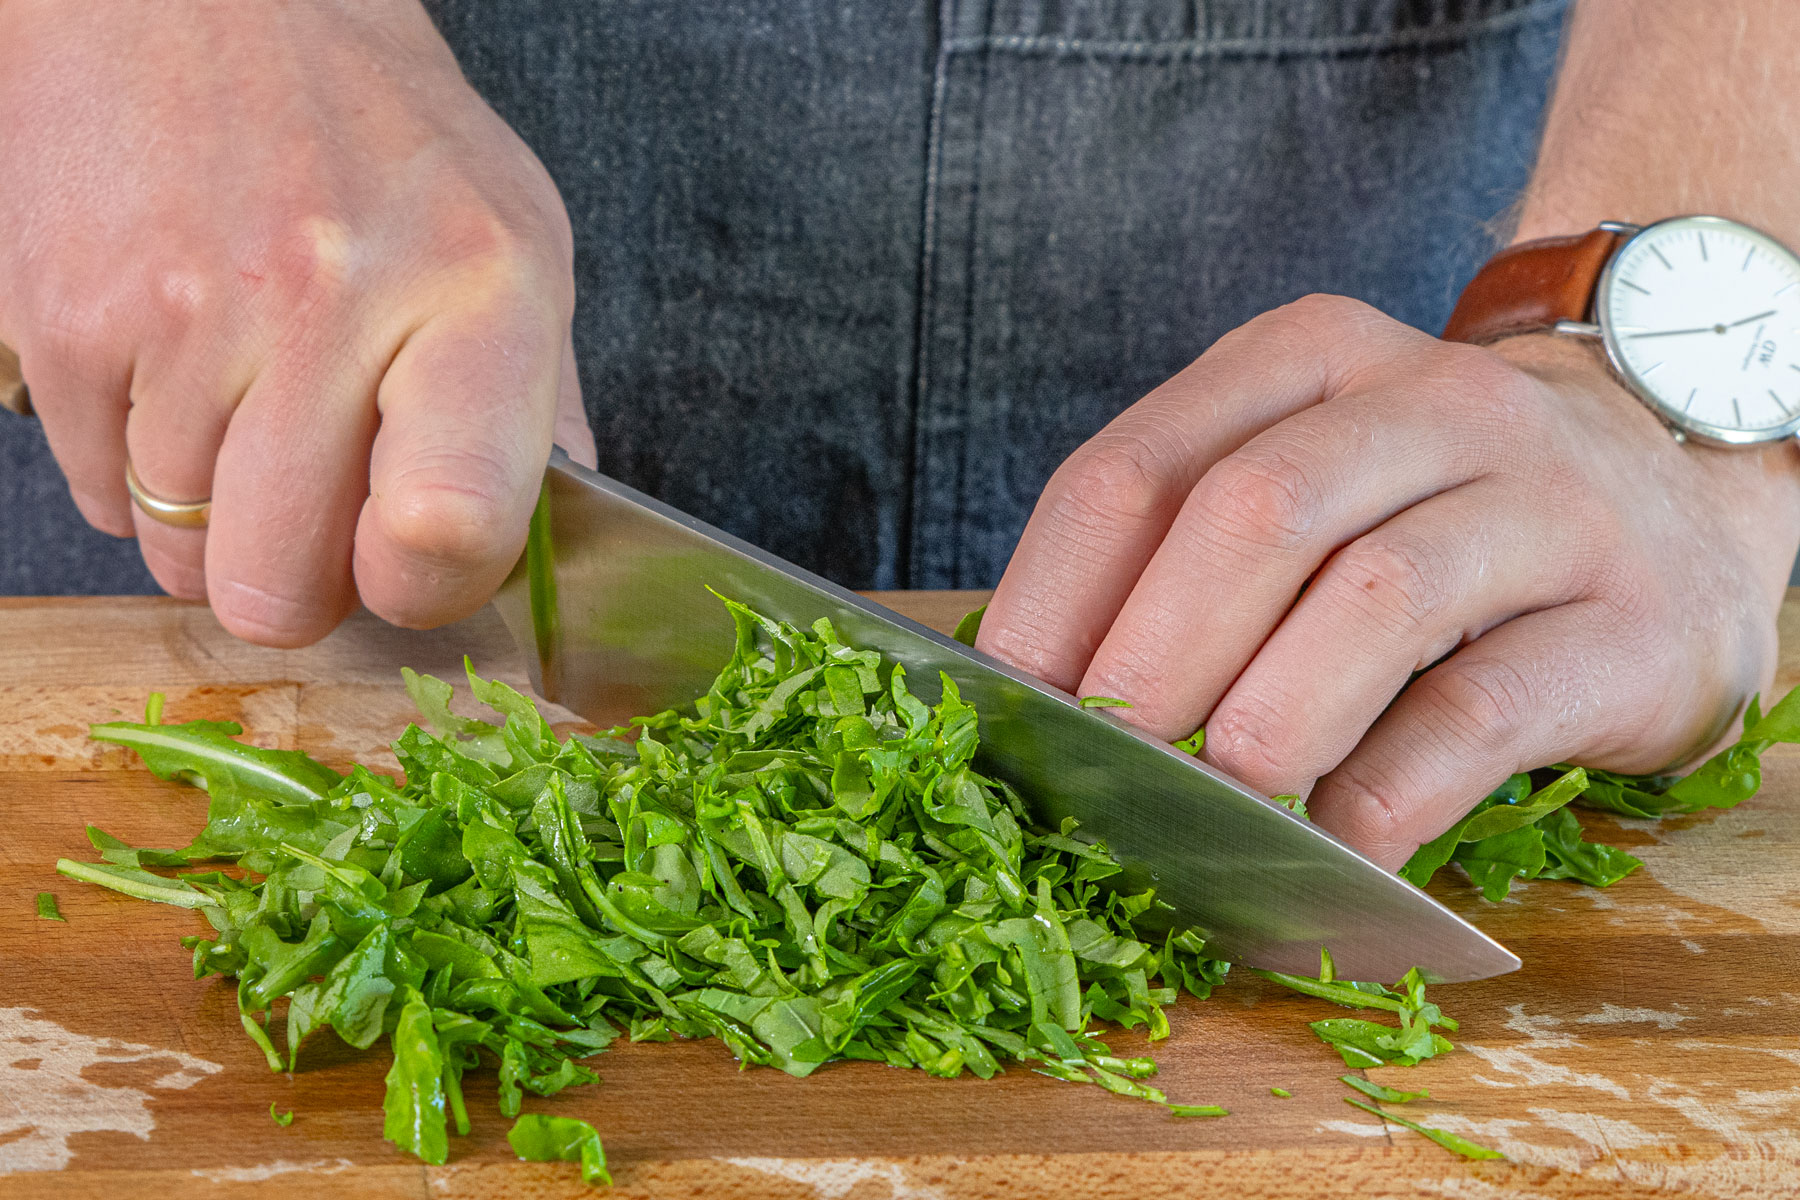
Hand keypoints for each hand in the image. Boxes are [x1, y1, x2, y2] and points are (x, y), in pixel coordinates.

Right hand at [0, 0, 595, 645]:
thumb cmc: (377, 133)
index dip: (425, 588)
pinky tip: (179, 376)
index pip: (455, 525)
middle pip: (285, 588)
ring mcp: (186, 312)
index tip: (411, 563)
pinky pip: (97, 498)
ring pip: (183, 559)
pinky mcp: (67, 318)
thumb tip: (553, 551)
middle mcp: (332, 299)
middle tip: (317, 498)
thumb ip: (540, 407)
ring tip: (249, 405)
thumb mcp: (514, 237)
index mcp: (480, 290)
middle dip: (300, 578)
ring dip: (214, 522)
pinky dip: (136, 470)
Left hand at [978, 294, 1799, 868]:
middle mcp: (1434, 402)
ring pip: (1377, 597)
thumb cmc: (1437, 514)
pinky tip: (1332, 850)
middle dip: (1153, 659)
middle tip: (1102, 769)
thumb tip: (1052, 705)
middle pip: (1254, 513)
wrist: (1677, 498)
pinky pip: (1481, 712)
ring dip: (1267, 724)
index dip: (1055, 596)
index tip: (1007, 703)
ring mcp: (1548, 502)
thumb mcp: (1312, 488)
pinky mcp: (1633, 622)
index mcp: (1311, 359)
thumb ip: (1191, 559)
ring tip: (1214, 807)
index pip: (1139, 466)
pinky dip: (1384, 797)